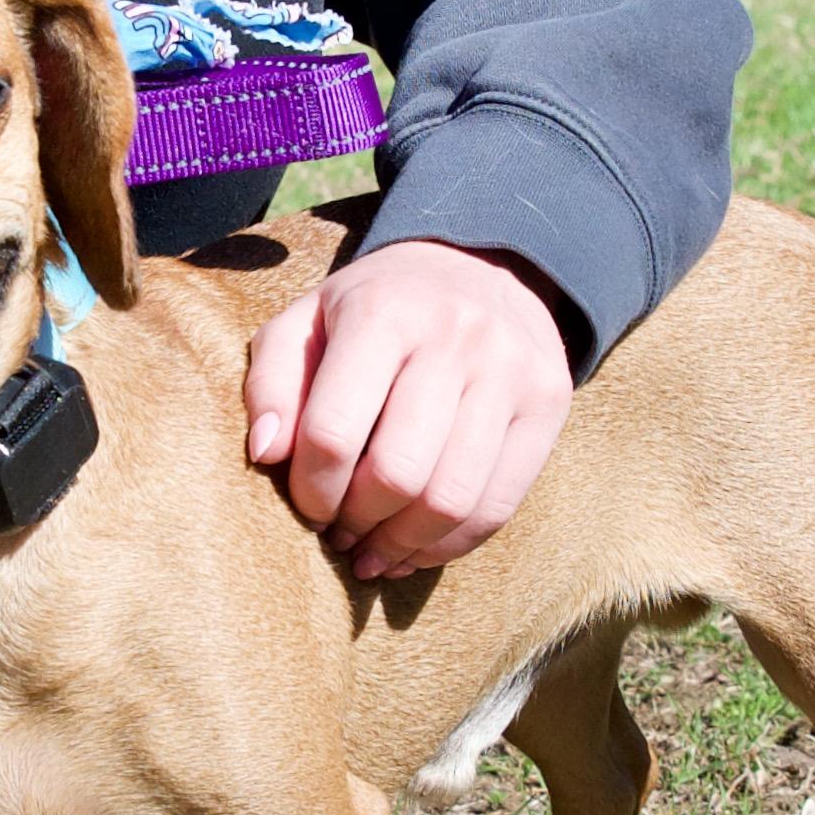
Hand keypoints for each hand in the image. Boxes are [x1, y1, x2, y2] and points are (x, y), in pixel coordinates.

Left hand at [243, 240, 572, 580]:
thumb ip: (271, 383)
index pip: (333, 432)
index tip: (307, 504)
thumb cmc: (373, 309)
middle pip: (397, 474)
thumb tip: (265, 453)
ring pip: (451, 500)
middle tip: (338, 532)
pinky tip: (415, 550)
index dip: (311, 489)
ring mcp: (511, 371)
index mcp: (383, 312)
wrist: (479, 264)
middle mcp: (456, 337)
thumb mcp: (306, 322)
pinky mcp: (548, 404)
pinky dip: (449, 545)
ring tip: (371, 551)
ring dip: (401, 544)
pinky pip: (498, 506)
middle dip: (357, 521)